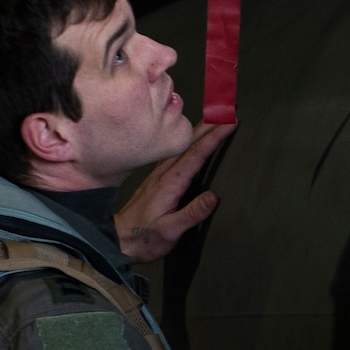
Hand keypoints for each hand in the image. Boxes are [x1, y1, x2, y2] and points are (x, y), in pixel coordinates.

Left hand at [115, 122, 235, 262]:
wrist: (119, 239)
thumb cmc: (144, 238)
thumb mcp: (170, 231)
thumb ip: (191, 214)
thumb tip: (214, 196)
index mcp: (171, 182)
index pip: (197, 154)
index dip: (214, 137)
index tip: (230, 123)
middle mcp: (164, 173)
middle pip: (190, 143)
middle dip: (210, 125)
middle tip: (228, 111)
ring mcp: (159, 173)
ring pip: (182, 145)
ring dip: (200, 130)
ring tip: (215, 119)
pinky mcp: (157, 178)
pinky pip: (176, 152)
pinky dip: (188, 141)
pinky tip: (191, 139)